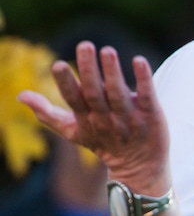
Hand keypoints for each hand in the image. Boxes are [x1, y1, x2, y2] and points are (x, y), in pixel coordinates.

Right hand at [18, 42, 169, 186]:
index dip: (66, 84)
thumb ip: (48, 114)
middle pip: (95, 94)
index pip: (74, 100)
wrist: (140, 169)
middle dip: (89, 70)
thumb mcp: (74, 131)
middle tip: (85, 45)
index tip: (57, 64)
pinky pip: (146, 96)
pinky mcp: (151, 115)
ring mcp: (129, 118)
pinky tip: (140, 61)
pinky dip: (143, 80)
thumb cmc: (104, 143)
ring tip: (108, 51)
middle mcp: (107, 118)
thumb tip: (20, 96)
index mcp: (87, 119)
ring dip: (113, 72)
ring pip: (118, 94)